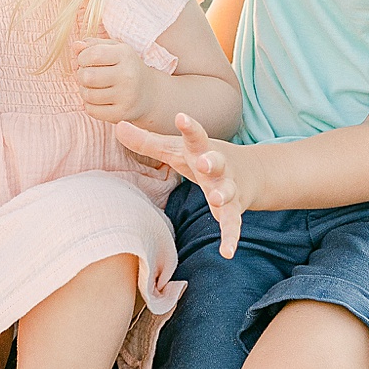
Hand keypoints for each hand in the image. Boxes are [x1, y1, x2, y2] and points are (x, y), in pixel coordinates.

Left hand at [74, 37, 148, 121]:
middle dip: (81, 75)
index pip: (93, 54)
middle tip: (87, 75)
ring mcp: (126, 96)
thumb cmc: (126, 68)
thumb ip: (93, 45)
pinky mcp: (121, 114)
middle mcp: (128, 75)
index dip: (82, 57)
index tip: (84, 61)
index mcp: (125, 55)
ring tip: (92, 87)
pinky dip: (89, 105)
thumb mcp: (115, 50)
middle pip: (87, 76)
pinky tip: (97, 99)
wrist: (149, 94)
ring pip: (88, 95)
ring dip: (84, 90)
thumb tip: (76, 46)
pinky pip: (92, 110)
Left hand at [115, 112, 244, 255]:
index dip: (189, 127)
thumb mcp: (175, 149)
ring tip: (217, 199)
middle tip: (203, 161)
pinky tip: (228, 252)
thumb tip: (117, 126)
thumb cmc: (202, 157)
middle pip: (216, 162)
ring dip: (222, 194)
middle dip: (211, 161)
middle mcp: (218, 167)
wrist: (251, 172)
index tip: (181, 116)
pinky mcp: (235, 209)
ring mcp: (228, 188)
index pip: (196, 136)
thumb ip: (147, 141)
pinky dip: (231, 237)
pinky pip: (233, 224)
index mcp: (202, 150)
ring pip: (227, 191)